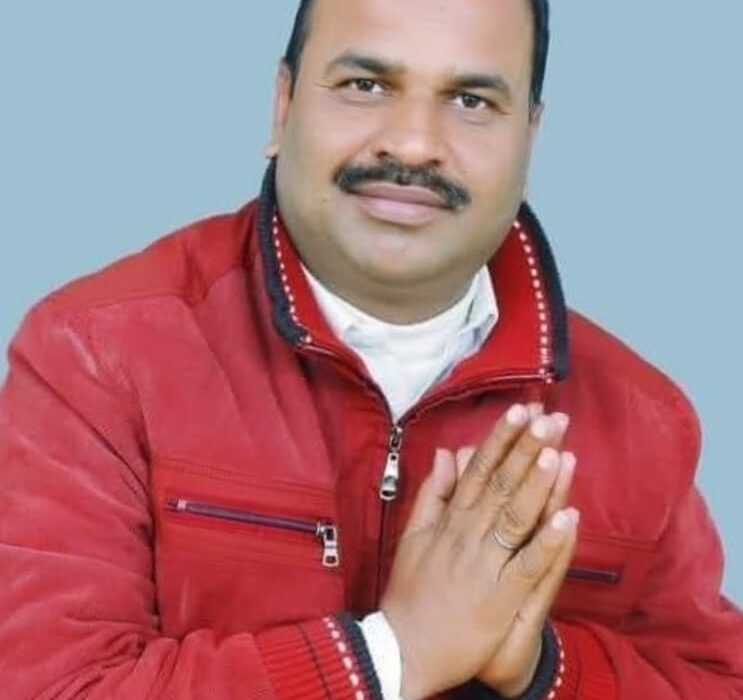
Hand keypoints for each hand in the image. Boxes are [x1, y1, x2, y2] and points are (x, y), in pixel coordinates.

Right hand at [380, 405, 578, 699]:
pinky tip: (569, 518)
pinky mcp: (501, 597)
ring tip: (558, 451)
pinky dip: (547, 541)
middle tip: (552, 418)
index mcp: (450, 519)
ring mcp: (485, 565)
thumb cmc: (410, 590)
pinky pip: (528, 565)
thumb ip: (433, 492)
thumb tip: (447, 452)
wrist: (405, 647)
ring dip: (537, 484)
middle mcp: (468, 535)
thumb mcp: (412, 534)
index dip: (501, 439)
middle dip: (527, 449)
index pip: (479, 469)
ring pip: (515, 517)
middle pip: (501, 484)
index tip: (521, 411)